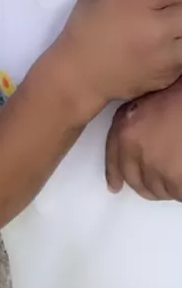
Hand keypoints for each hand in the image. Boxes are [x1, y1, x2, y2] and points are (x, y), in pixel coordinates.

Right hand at [53, 0, 181, 117]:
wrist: (80, 76)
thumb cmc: (86, 28)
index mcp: (140, 2)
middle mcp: (159, 28)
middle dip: (181, 5)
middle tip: (169, 7)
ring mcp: (167, 54)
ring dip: (181, 28)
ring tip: (168, 27)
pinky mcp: (169, 75)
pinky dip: (179, 48)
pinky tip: (164, 45)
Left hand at [106, 79, 181, 200]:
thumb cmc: (179, 93)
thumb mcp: (154, 92)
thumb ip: (143, 112)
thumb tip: (143, 126)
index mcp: (128, 123)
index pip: (113, 155)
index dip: (114, 172)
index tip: (114, 185)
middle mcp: (134, 147)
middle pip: (134, 179)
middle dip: (146, 181)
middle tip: (161, 176)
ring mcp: (154, 166)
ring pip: (156, 190)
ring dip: (167, 185)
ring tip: (178, 168)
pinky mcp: (174, 181)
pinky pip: (176, 195)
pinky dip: (181, 189)